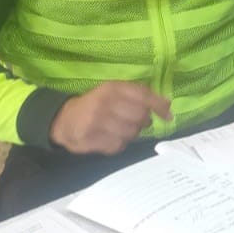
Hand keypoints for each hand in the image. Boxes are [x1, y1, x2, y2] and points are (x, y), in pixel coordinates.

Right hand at [49, 82, 171, 153]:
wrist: (65, 120)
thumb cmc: (96, 104)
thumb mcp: (114, 92)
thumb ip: (139, 95)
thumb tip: (167, 105)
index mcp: (112, 87)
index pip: (142, 95)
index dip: (158, 105)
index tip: (168, 115)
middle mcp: (105, 102)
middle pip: (139, 116)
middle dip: (143, 121)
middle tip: (137, 122)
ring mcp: (97, 121)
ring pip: (130, 132)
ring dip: (131, 133)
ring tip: (121, 128)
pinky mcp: (90, 138)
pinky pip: (118, 145)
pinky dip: (120, 143)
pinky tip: (111, 137)